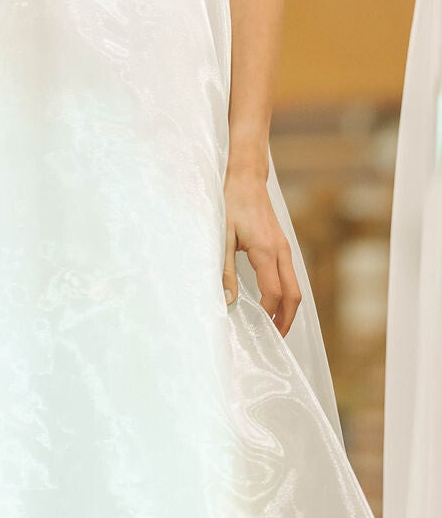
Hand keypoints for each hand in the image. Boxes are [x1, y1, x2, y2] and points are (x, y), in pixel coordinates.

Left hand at [222, 168, 300, 335]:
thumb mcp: (222, 236)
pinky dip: (287, 294)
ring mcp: (285, 248)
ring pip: (296, 287)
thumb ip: (225, 269)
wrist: (247, 178)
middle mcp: (281, 251)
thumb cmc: (232, 203)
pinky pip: (290, 276)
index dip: (268, 314)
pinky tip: (275, 302)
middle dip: (286, 320)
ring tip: (275, 327)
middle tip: (274, 339)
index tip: (258, 329)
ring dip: (288, 309)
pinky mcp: (282, 245)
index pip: (274, 293)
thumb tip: (229, 300)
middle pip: (294, 295)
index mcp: (266, 251)